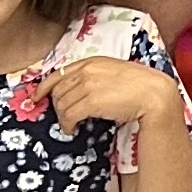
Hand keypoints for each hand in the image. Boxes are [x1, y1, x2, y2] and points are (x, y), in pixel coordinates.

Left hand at [47, 56, 180, 132]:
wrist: (154, 94)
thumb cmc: (140, 86)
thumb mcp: (115, 73)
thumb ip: (96, 76)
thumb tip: (80, 90)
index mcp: (93, 61)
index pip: (59, 72)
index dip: (44, 86)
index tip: (37, 97)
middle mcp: (88, 70)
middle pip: (58, 90)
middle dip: (56, 106)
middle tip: (63, 118)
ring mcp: (89, 85)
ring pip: (62, 104)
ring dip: (62, 118)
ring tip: (69, 126)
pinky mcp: (91, 101)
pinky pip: (69, 115)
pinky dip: (67, 125)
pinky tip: (72, 130)